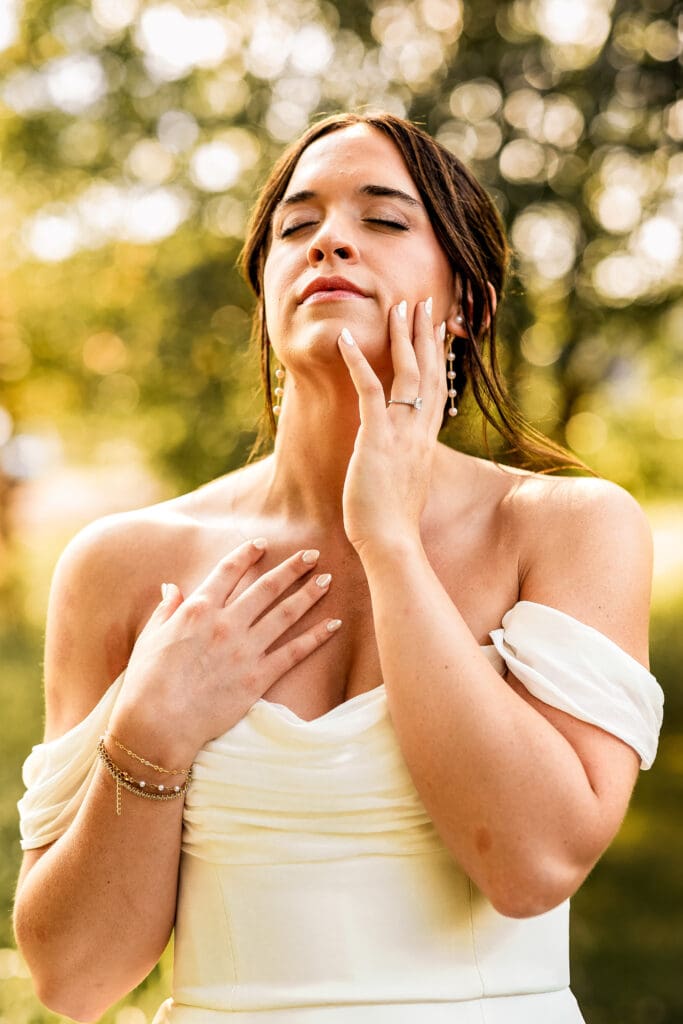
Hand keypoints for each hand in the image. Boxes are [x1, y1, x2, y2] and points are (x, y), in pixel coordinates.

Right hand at [108, 540, 339, 761]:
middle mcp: (227, 624)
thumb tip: (172, 587)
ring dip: (309, 595)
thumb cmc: (147, 682)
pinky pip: (295, 652)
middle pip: (266, 587)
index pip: (229, 572)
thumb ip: (167, 609)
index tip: (264, 543)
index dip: (248, 554)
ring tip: (327, 580)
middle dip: (292, 568)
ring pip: (285, 614)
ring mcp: (245, 650)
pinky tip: (334, 624)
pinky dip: (317, 637)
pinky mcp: (258, 678)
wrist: (158, 723)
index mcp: (198, 609)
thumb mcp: (151, 637)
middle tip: (312, 554)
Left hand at [337, 298, 445, 554]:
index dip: (437, 357)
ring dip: (402, 336)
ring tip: (398, 306)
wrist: (392, 544)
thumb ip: (405, 464)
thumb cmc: (392, 524)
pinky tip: (347, 339)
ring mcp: (400, 434)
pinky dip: (358, 363)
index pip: (436, 389)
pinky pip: (370, 392)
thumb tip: (399, 460)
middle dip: (426, 334)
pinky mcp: (377, 440)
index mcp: (426, 442)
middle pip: (429, 373)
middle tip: (424, 302)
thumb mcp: (404, 486)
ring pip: (407, 374)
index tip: (438, 330)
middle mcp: (419, 432)